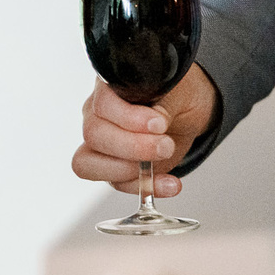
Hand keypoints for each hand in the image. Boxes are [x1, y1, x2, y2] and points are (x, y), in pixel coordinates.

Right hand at [72, 64, 217, 197]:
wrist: (186, 111)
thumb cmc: (177, 93)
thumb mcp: (178, 89)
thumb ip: (164, 102)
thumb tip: (155, 121)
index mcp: (108, 88)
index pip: (102, 105)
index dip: (128, 118)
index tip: (158, 124)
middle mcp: (95, 115)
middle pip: (94, 135)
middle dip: (133, 147)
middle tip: (165, 146)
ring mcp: (99, 143)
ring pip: (88, 164)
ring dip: (129, 171)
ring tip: (162, 163)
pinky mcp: (111, 168)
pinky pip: (115, 183)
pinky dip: (144, 187)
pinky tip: (169, 183)